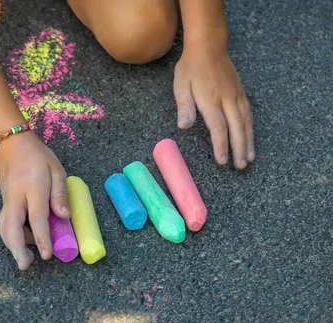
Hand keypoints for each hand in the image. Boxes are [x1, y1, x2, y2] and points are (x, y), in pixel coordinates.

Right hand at [0, 132, 70, 269]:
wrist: (11, 146)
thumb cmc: (38, 157)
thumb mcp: (56, 170)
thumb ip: (60, 194)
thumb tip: (65, 217)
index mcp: (32, 187)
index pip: (37, 217)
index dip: (42, 237)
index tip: (47, 255)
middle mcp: (16, 197)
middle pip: (11, 227)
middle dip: (16, 249)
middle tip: (25, 265)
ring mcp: (6, 201)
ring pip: (4, 227)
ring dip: (13, 245)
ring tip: (26, 258)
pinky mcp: (4, 203)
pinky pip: (4, 223)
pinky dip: (11, 236)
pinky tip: (24, 241)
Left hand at [174, 44, 254, 168]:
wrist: (209, 46)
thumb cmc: (191, 67)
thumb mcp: (180, 84)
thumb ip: (184, 106)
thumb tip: (183, 126)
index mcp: (210, 99)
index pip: (218, 127)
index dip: (221, 145)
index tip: (222, 161)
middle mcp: (227, 99)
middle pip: (236, 128)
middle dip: (238, 149)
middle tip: (240, 167)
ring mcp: (236, 96)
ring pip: (246, 123)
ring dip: (248, 142)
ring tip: (249, 159)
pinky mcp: (241, 94)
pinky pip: (249, 114)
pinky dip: (251, 129)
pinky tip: (251, 140)